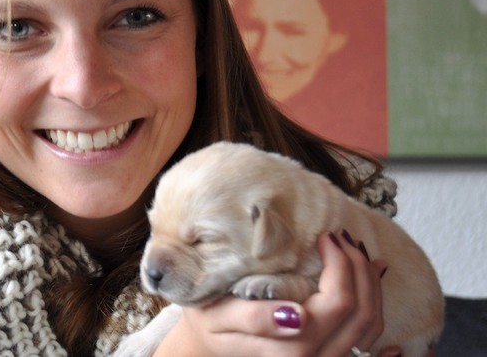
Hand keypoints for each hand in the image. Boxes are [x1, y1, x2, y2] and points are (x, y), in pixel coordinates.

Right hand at [153, 231, 396, 356]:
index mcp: (291, 350)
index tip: (325, 237)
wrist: (205, 346)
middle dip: (359, 268)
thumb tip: (299, 317)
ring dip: (371, 283)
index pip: (338, 304)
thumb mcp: (218, 317)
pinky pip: (368, 338)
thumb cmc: (208, 323)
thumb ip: (255, 319)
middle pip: (361, 315)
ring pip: (370, 326)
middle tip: (341, 236)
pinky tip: (378, 276)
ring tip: (356, 249)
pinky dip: (377, 304)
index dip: (340, 267)